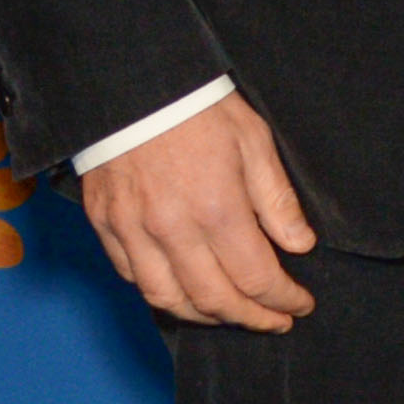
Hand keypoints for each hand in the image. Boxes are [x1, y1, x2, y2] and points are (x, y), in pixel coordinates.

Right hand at [81, 90, 316, 329]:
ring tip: (231, 315)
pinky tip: (184, 293)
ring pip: (168, 300)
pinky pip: (132, 277)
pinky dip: (161, 294)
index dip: (282, 300)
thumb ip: (276, 200)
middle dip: (251, 318)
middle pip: (214, 300)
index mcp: (216, 208)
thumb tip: (299, 245)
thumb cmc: (197, 106)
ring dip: (204, 317)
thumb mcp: (253, 141)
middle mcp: (171, 229)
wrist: (130, 82)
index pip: (255, 278)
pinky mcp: (104, 224)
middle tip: (273, 321)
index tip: (299, 305)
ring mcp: (131, 230)